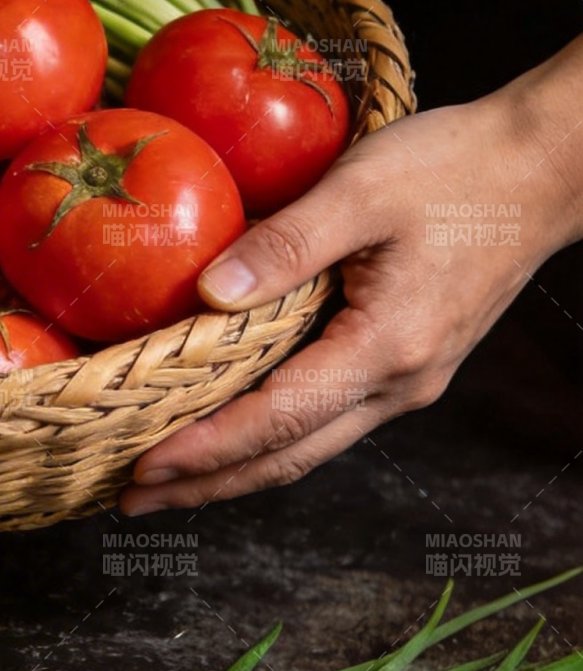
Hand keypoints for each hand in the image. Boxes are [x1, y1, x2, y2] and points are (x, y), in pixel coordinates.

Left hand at [119, 74, 582, 515]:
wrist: (546, 166)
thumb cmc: (457, 168)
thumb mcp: (360, 190)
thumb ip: (280, 247)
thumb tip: (207, 295)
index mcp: (386, 348)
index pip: (275, 421)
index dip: (204, 451)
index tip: (141, 471)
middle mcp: (400, 383)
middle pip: (287, 458)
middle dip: (205, 487)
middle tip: (130, 503)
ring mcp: (408, 380)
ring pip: (307, 447)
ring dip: (234, 470)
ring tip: (164, 483)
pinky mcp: (407, 365)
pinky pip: (326, 420)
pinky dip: (269, 437)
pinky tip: (228, 433)